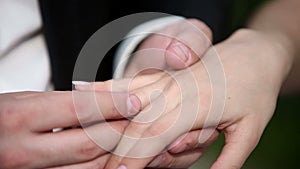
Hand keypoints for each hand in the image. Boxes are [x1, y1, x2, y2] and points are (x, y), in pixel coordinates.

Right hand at [0, 91, 136, 168]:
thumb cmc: (3, 116)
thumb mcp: (27, 100)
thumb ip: (65, 103)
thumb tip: (107, 102)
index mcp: (20, 118)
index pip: (80, 109)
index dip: (113, 104)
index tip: (134, 101)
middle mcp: (23, 151)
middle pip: (90, 143)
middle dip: (121, 130)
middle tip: (141, 120)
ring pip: (89, 168)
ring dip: (116, 153)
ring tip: (134, 140)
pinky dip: (100, 167)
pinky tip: (112, 157)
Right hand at [88, 29, 287, 168]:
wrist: (254, 56)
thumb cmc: (255, 92)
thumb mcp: (250, 132)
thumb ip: (228, 161)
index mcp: (194, 107)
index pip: (152, 140)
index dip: (130, 162)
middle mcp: (171, 92)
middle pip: (131, 125)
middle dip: (112, 153)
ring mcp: (164, 80)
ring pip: (122, 101)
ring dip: (99, 119)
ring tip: (74, 131)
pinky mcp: (160, 75)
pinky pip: (126, 82)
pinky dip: (102, 88)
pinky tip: (81, 89)